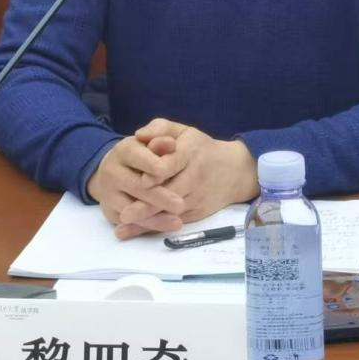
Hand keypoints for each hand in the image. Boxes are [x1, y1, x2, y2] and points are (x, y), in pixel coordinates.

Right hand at [86, 136, 186, 239]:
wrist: (114, 168)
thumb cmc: (141, 152)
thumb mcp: (151, 140)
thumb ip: (162, 137)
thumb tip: (170, 143)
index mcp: (124, 150)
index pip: (141, 159)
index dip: (157, 168)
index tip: (171, 174)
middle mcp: (112, 172)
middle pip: (137, 187)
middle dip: (159, 197)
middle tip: (181, 205)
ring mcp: (109, 194)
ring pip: (132, 209)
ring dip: (155, 218)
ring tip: (178, 221)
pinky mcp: (111, 212)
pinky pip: (130, 223)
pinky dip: (149, 226)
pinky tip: (167, 226)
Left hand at [112, 119, 258, 238]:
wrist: (234, 170)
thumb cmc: (201, 148)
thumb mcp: (183, 131)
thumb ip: (160, 128)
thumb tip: (138, 134)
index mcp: (190, 153)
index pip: (170, 165)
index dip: (155, 174)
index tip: (139, 181)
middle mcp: (195, 177)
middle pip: (169, 194)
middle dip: (147, 205)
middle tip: (124, 213)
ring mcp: (196, 198)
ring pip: (170, 212)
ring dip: (148, 220)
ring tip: (126, 224)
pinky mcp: (196, 213)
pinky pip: (174, 221)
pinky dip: (155, 227)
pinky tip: (135, 231)